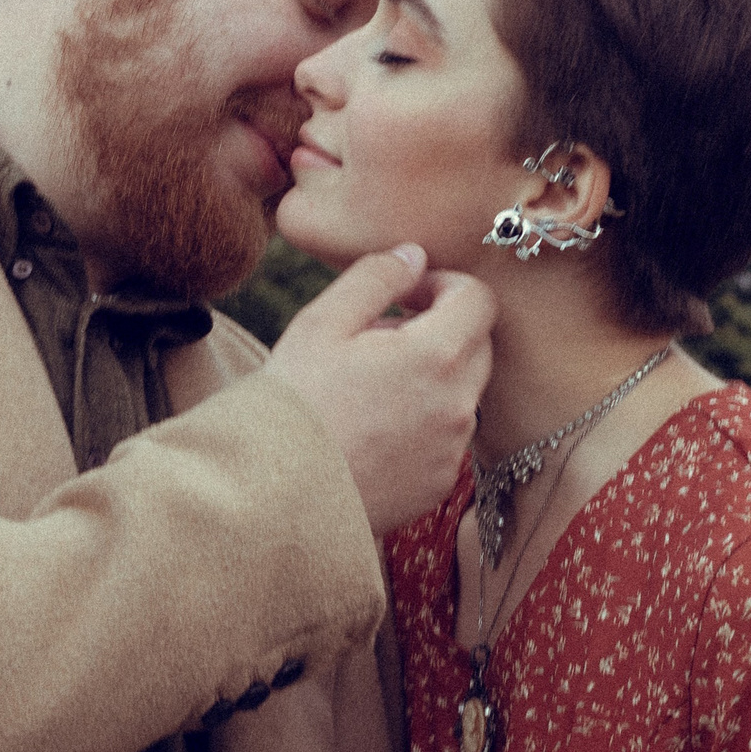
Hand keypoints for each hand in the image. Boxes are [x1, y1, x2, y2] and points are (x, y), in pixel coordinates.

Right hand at [268, 247, 494, 533]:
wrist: (273, 495)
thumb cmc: (293, 402)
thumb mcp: (321, 322)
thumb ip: (376, 276)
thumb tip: (414, 255)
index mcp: (436, 356)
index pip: (477, 299)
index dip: (442, 284)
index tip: (404, 295)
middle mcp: (459, 405)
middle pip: (476, 344)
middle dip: (439, 328)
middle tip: (378, 337)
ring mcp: (452, 450)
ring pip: (461, 391)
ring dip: (430, 376)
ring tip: (366, 387)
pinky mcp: (439, 484)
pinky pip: (446, 436)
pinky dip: (421, 421)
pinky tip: (369, 429)